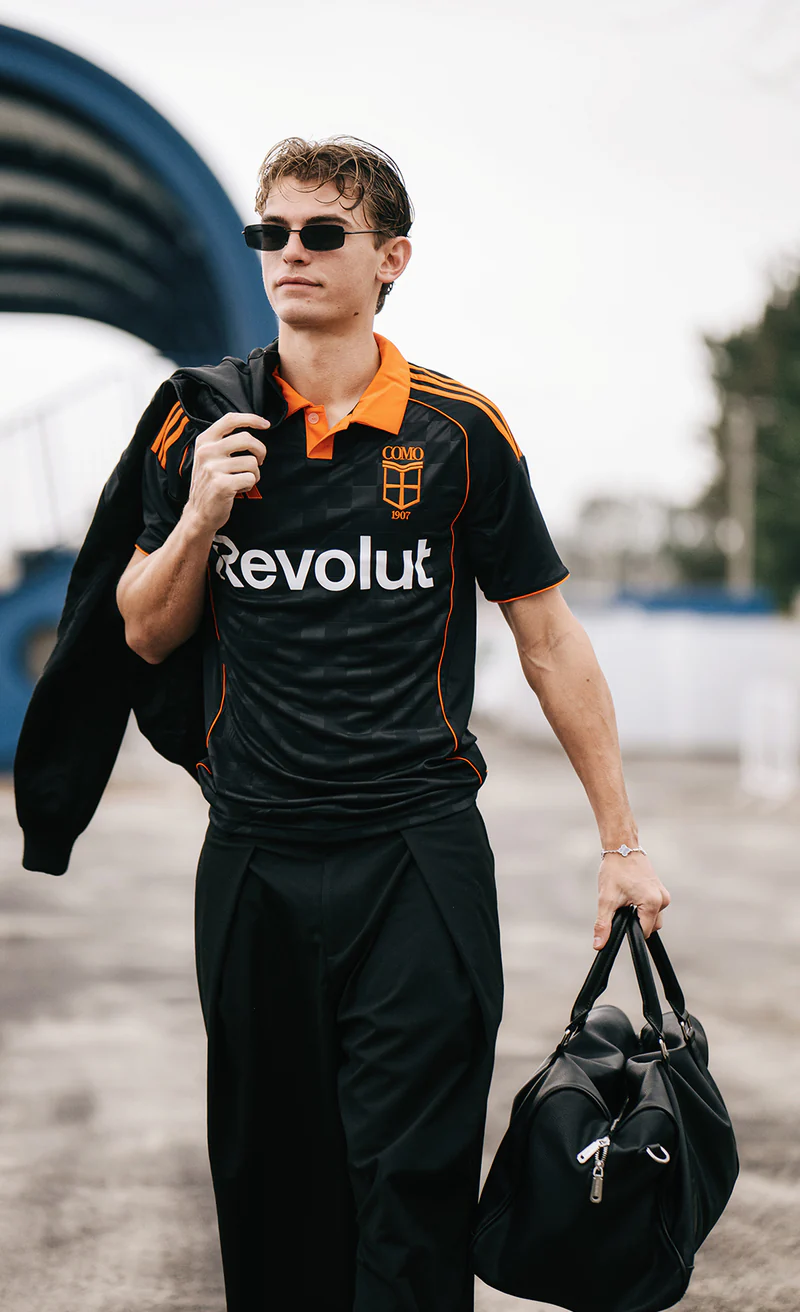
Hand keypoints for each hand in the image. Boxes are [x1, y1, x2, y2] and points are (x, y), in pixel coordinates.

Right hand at [185, 412, 269, 532]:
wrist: (199, 512)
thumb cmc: (209, 483)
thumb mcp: (209, 457)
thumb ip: (224, 441)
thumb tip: (252, 427)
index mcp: (204, 441)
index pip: (230, 419)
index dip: (251, 419)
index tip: (266, 424)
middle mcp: (207, 452)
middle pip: (247, 439)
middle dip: (260, 450)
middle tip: (260, 460)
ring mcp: (213, 468)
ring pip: (252, 462)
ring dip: (254, 473)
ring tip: (242, 480)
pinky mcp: (222, 484)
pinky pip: (251, 478)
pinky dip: (249, 485)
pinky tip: (238, 489)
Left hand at [593, 851, 670, 949]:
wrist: (621, 847)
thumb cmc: (615, 870)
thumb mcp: (606, 899)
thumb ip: (603, 924)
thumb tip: (599, 945)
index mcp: (652, 903)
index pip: (643, 932)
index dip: (629, 931)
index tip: (620, 919)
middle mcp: (662, 900)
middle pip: (649, 927)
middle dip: (634, 922)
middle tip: (620, 906)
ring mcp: (663, 895)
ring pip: (652, 918)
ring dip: (638, 915)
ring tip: (625, 899)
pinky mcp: (660, 891)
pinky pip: (653, 908)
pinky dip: (641, 907)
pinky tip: (630, 896)